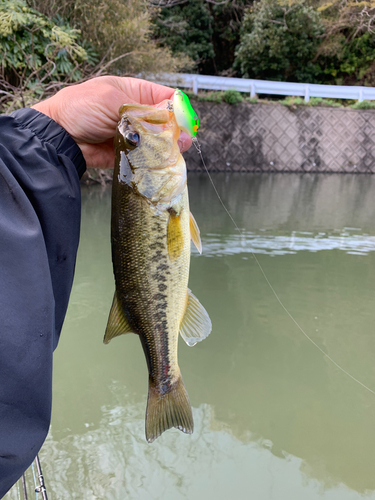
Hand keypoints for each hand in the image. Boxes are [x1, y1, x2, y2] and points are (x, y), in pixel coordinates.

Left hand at [32, 76, 191, 168]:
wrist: (58, 136)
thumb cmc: (80, 108)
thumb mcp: (114, 100)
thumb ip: (144, 112)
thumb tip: (173, 122)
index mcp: (134, 92)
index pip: (165, 98)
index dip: (178, 108)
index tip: (186, 121)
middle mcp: (137, 113)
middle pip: (167, 122)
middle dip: (176, 131)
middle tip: (182, 141)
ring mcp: (134, 135)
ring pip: (160, 142)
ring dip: (168, 147)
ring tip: (172, 152)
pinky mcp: (129, 154)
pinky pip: (148, 158)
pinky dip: (155, 161)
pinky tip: (160, 162)